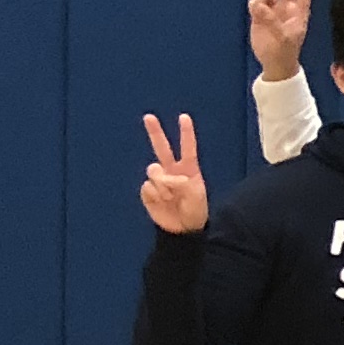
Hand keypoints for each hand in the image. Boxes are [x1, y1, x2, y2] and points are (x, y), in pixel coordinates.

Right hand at [139, 112, 207, 234]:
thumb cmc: (195, 209)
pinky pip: (147, 187)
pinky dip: (155, 196)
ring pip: (153, 171)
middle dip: (155, 132)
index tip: (184, 117)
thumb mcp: (195, 194)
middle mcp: (172, 170)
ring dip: (162, 185)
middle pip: (162, 148)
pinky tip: (162, 203)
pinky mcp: (148, 191)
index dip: (186, 133)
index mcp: (189, 168)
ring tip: (171, 198)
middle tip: (149, 116)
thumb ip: (180, 182)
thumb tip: (158, 177)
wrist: (182, 228)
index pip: (187, 147)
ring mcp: (158, 180)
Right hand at [245, 0, 314, 83]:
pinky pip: (255, 1)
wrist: (274, 62)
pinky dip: (254, 5)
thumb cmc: (285, 51)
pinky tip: (256, 14)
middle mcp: (287, 7)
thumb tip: (259, 5)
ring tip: (262, 14)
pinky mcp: (259, 14)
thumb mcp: (283, 37)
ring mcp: (273, 9)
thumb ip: (271, 20)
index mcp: (300, 12)